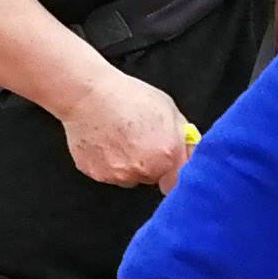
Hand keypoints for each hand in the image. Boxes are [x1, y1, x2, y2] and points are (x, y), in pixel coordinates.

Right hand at [59, 68, 193, 189]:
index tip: (170, 166)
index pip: (178, 184)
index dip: (174, 173)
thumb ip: (182, 136)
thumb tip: (189, 149)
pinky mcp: (98, 175)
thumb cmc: (128, 96)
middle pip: (153, 179)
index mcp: (167, 155)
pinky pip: (109, 174)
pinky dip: (109, 162)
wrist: (88, 95)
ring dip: (129, 164)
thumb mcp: (168, 109)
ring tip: (121, 138)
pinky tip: (106, 141)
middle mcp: (145, 170)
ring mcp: (119, 176)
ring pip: (131, 177)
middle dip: (152, 164)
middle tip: (141, 140)